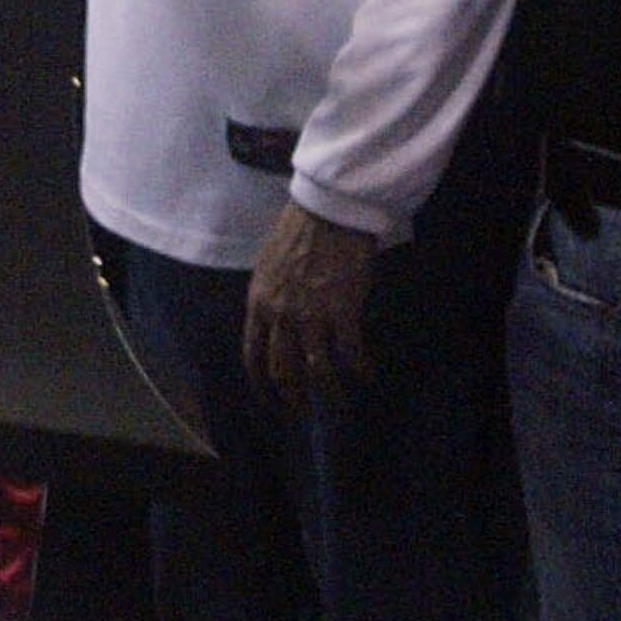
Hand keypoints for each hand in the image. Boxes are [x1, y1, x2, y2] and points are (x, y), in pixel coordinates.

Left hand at [244, 201, 374, 407]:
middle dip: (293, 399)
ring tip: (339, 401)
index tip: (271, 402)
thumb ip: (269, 298)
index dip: (262, 386)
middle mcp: (281, 315)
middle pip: (283, 373)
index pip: (253, 356)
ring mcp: (312, 316)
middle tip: (303, 412)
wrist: (328, 208)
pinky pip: (351, 356)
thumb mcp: (268, 265)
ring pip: (317, 373)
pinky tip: (367, 373)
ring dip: (329, 393)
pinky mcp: (343, 312)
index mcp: (259, 302)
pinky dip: (360, 370)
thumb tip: (273, 323)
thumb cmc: (299, 229)